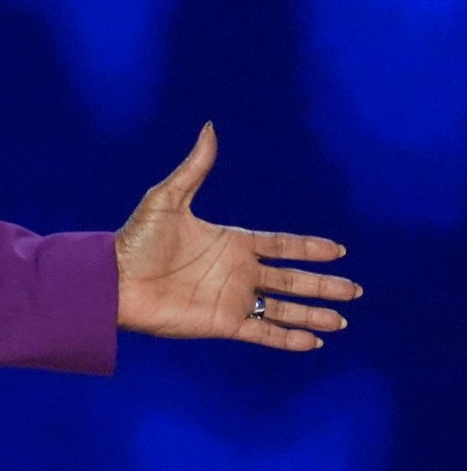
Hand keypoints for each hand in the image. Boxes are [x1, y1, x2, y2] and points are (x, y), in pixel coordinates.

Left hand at [113, 122, 357, 350]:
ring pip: (284, 309)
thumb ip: (194, 168)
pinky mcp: (222, 323)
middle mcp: (237, 271)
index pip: (281, 245)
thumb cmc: (136, 240)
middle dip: (323, 284)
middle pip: (292, 279)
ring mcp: (232, 298)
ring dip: (313, 314)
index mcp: (231, 242)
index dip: (309, 248)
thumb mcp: (167, 198)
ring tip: (342, 320)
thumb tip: (209, 127)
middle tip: (355, 289)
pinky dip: (288, 339)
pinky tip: (312, 343)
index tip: (337, 250)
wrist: (113, 281)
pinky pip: (263, 332)